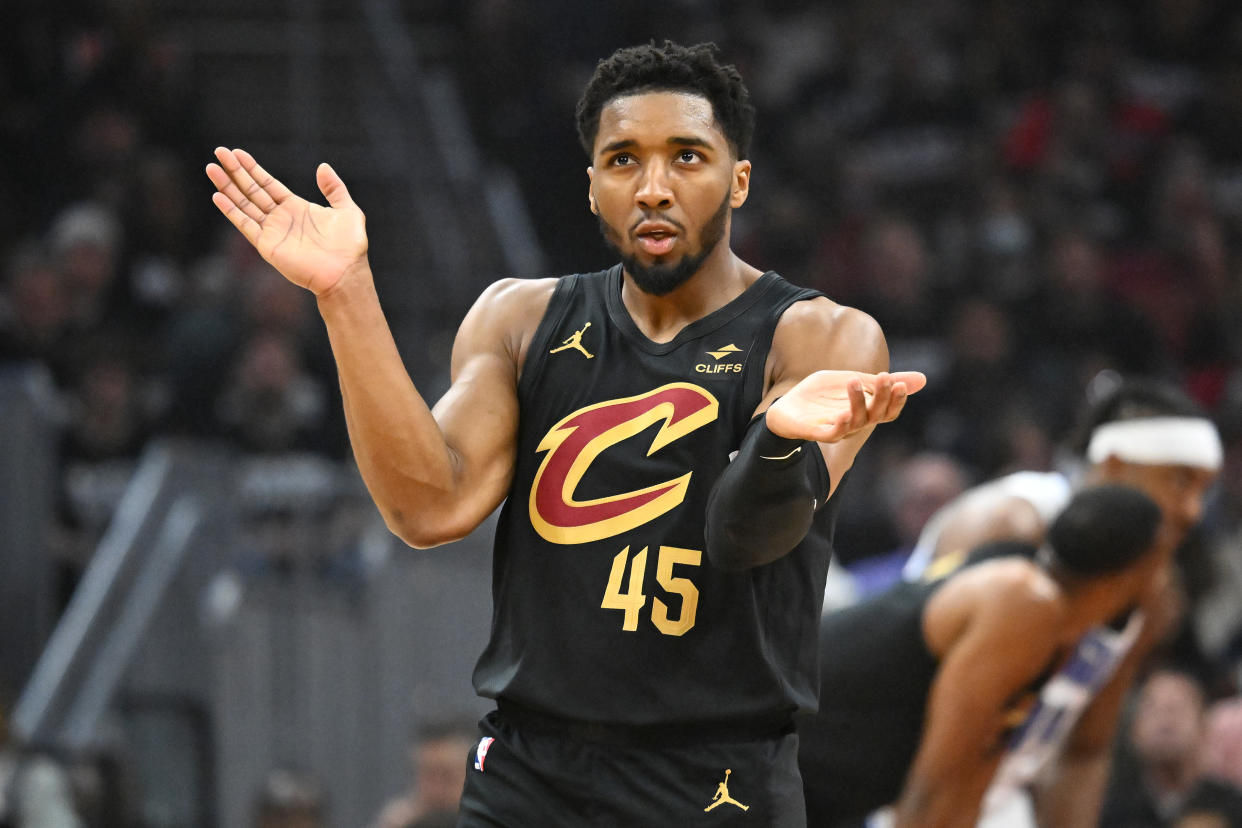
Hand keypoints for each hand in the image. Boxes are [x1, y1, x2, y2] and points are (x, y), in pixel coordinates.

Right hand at [206, 147, 367, 294]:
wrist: (345, 273)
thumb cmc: (350, 246)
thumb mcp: (347, 210)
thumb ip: (334, 188)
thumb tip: (323, 166)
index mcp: (296, 207)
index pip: (268, 184)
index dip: (252, 168)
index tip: (237, 153)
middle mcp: (280, 218)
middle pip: (252, 190)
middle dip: (235, 171)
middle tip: (219, 152)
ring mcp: (272, 231)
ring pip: (244, 204)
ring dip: (227, 187)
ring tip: (211, 168)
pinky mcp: (267, 245)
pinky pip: (245, 225)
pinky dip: (231, 211)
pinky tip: (218, 196)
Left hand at [765, 370, 925, 442]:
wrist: (788, 407)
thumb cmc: (822, 396)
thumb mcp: (855, 381)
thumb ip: (881, 382)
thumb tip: (924, 379)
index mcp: (866, 411)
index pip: (889, 412)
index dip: (896, 400)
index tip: (899, 383)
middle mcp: (856, 423)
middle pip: (876, 415)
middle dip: (882, 397)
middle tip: (884, 378)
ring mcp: (838, 429)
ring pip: (856, 421)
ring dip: (858, 402)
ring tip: (854, 381)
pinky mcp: (818, 432)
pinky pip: (833, 433)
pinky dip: (840, 424)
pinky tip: (843, 413)